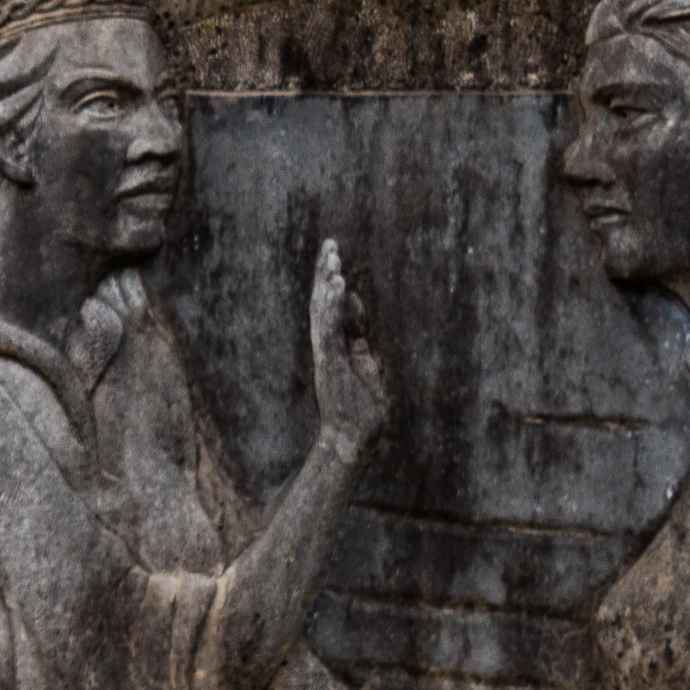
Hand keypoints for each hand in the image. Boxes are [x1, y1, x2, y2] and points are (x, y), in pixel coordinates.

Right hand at [306, 239, 388, 458]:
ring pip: (322, 311)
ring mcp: (326, 356)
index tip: (339, 264)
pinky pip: (328, 329)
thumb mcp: (367, 369)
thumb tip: (358, 311)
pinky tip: (336, 284)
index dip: (336, 287)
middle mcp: (327, 350)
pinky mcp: (330, 363)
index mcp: (336, 351)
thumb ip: (361, 341)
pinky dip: (332, 305)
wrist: (351, 445)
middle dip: (325, 273)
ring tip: (332, 256)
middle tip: (329, 244)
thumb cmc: (361, 414)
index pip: (334, 311)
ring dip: (327, 282)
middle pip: (322, 304)